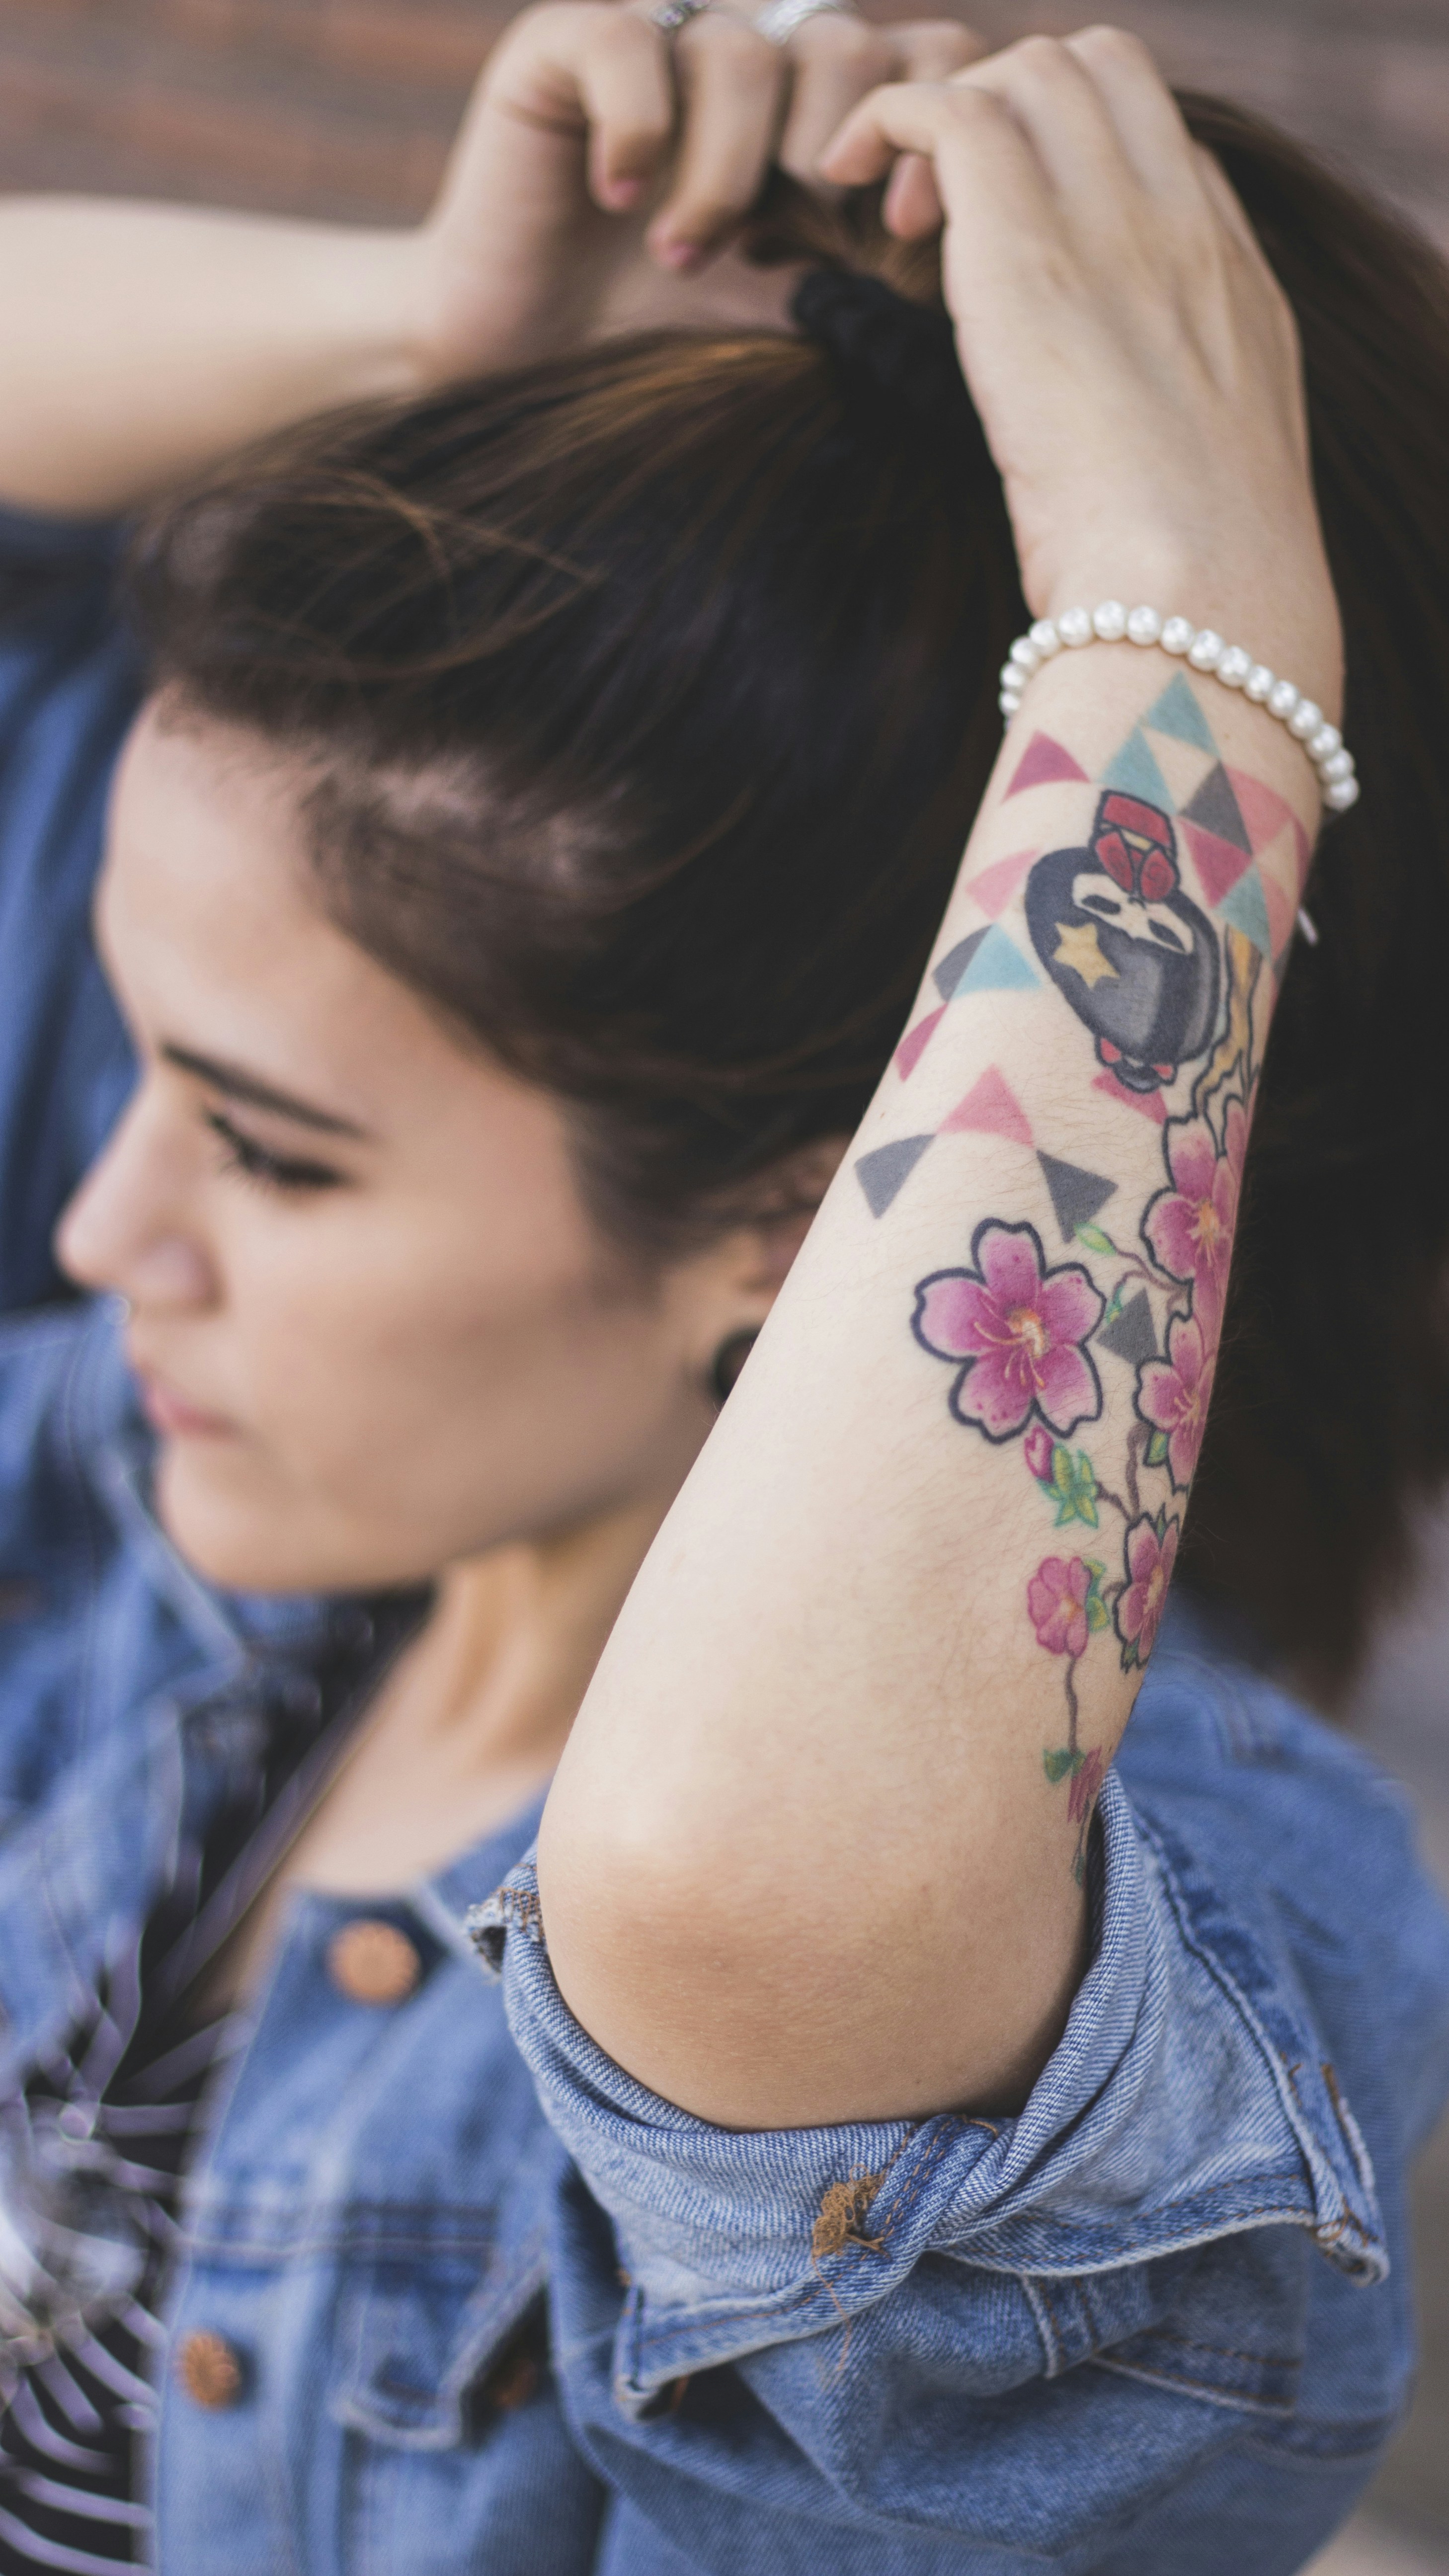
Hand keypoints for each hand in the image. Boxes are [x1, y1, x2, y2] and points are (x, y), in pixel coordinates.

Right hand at [411, 1, 979, 379]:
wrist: (522, 367)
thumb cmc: (669, 353)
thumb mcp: (807, 316)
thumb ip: (888, 271)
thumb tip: (994, 263)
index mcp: (826, 116)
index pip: (930, 60)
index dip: (932, 138)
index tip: (900, 241)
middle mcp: (758, 63)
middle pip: (851, 43)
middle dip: (833, 157)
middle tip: (788, 249)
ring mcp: (666, 44)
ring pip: (748, 49)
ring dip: (725, 173)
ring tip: (685, 257)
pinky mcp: (568, 45)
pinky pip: (632, 39)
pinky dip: (639, 129)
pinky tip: (618, 199)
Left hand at [820, 30, 1341, 708]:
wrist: (1199, 595)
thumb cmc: (1194, 580)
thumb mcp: (1207, 477)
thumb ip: (1170, 421)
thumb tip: (1116, 453)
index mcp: (1230, 274)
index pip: (1153, 143)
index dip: (1069, 157)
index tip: (1012, 237)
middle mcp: (1180, 223)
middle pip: (1095, 70)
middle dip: (1009, 103)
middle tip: (941, 210)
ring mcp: (1112, 223)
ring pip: (1026, 71)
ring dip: (944, 113)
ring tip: (895, 209)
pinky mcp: (1028, 250)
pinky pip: (951, 110)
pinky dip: (891, 117)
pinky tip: (850, 174)